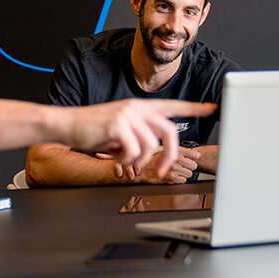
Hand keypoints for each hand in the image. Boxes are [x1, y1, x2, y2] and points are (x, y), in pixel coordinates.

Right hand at [57, 100, 216, 177]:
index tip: (212, 108)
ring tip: (124, 159)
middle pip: (169, 131)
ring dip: (139, 160)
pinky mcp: (118, 123)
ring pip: (150, 145)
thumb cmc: (92, 130)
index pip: (173, 106)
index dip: (194, 108)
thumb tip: (154, 150)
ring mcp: (128, 114)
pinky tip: (115, 156)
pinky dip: (126, 160)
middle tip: (162, 171)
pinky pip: (134, 150)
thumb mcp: (120, 129)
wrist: (66, 124)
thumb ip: (140, 133)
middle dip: (169, 155)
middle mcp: (136, 107)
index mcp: (140, 107)